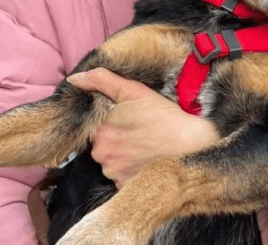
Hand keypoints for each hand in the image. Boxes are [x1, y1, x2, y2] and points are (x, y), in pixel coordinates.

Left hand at [67, 68, 219, 188]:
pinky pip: (121, 175)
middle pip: (102, 144)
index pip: (96, 125)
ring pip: (111, 160)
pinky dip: (130, 168)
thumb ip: (101, 80)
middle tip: (138, 130)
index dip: (111, 120)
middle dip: (115, 137)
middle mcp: (102, 156)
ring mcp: (114, 173)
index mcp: (100, 132)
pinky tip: (145, 158)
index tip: (128, 118)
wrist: (192, 145)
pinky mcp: (126, 187)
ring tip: (144, 144)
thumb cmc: (164, 117)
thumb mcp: (134, 91)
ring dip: (122, 153)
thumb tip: (75, 79)